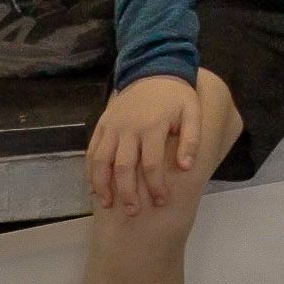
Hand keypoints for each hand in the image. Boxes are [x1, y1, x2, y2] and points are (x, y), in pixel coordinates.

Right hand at [85, 74, 206, 211]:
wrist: (153, 71)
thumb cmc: (177, 96)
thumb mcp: (193, 112)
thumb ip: (191, 139)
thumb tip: (185, 167)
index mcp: (152, 126)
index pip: (151, 163)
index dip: (155, 185)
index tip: (161, 201)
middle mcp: (128, 128)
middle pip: (123, 166)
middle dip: (127, 192)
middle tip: (133, 212)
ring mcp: (111, 127)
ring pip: (101, 161)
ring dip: (102, 185)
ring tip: (108, 204)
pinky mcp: (101, 125)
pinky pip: (92, 151)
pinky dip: (90, 171)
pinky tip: (94, 187)